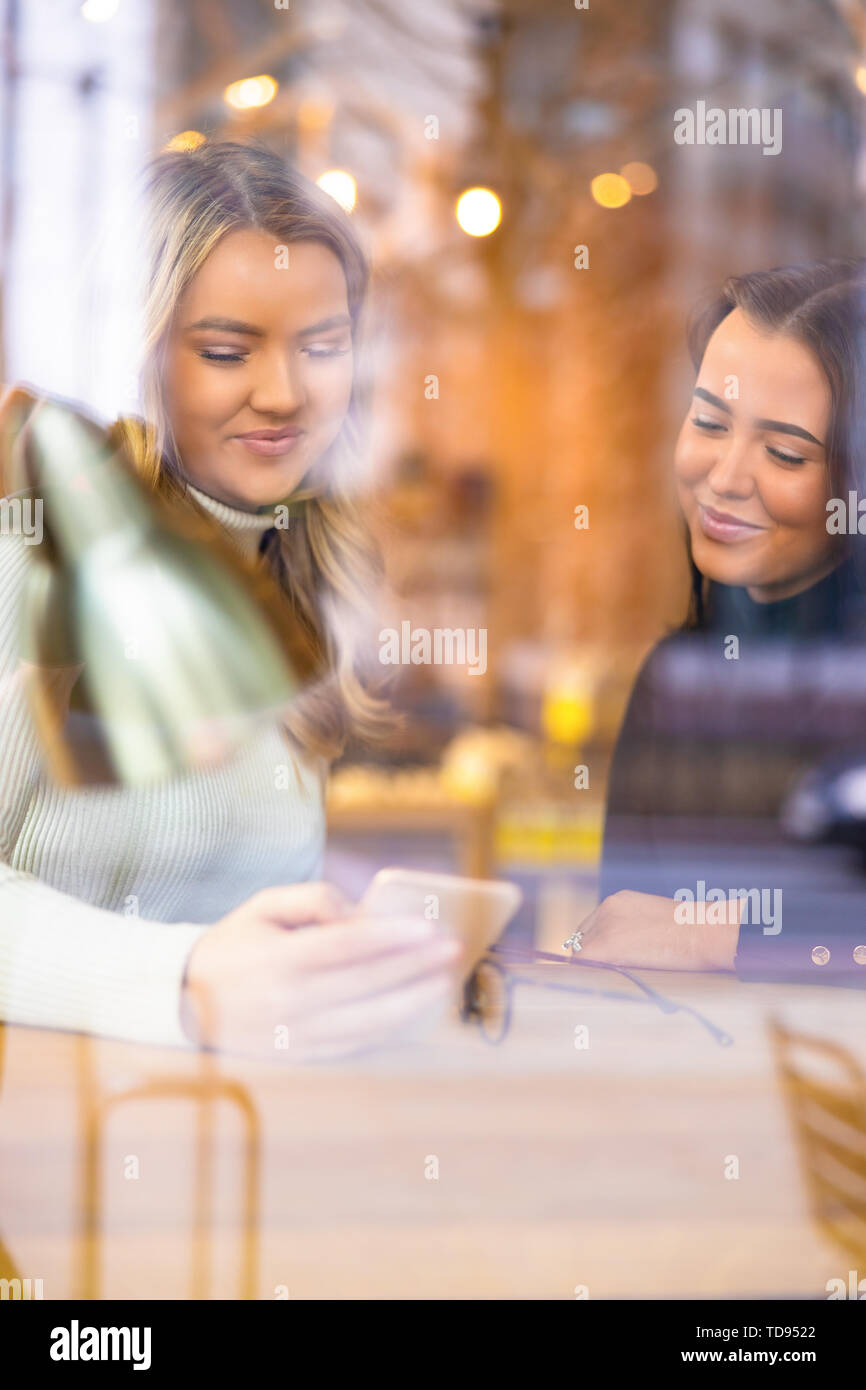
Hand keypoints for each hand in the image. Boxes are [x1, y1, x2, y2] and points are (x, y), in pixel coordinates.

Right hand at [181, 881, 461, 1059]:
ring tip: (443, 982)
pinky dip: (390, 1030)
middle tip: (451, 950)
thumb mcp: (264, 905)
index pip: (346, 947)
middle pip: (366, 984)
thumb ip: (313, 899)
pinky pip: (357, 1045)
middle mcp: (289, 1002)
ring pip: (368, 1022)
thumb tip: (359, 915)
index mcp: (279, 960)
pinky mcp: (302, 1056)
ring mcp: (297, 1035)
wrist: (186, 1001)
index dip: (390, 938)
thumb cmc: (236, 944)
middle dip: (414, 967)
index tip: (427, 928)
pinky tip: (415, 1012)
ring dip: (412, 1003)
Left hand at [573, 890, 738, 971]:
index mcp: (620, 901)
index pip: (592, 927)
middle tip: (605, 976)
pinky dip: (591, 975)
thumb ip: (635, 929)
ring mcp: (604, 926)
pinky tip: (606, 984)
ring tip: (609, 981)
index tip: (604, 962)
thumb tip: (628, 952)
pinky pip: (584, 964)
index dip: (597, 947)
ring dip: (592, 967)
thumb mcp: (657, 920)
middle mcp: (606, 908)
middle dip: (592, 957)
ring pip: (582, 953)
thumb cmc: (693, 931)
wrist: (704, 931)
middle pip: (581, 939)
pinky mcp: (606, 945)